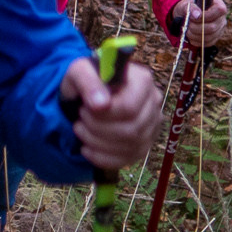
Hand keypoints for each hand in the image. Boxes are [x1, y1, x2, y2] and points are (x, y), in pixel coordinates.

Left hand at [62, 55, 161, 170]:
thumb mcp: (78, 72)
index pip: (129, 108)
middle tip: (80, 119)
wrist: (86, 94)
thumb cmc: (85, 80)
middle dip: (97, 128)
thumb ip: (88, 82)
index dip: (103, 114)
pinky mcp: (144, 145)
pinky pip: (127, 160)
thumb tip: (101, 104)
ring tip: (80, 129)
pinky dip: (101, 158)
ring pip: (130, 147)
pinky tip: (86, 148)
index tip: (84, 108)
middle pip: (131, 130)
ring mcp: (152, 126)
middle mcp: (154, 103)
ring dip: (96, 142)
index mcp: (142, 81)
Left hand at [169, 0, 229, 46]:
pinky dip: (196, 41)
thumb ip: (191, 8)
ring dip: (194, 35)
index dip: (206, 15)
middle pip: (213, 27)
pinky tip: (190, 36)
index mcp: (218, 5)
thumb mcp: (186, 4)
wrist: (187, 15)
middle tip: (187, 24)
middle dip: (196, 27)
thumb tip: (196, 15)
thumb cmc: (188, 8)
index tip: (193, 17)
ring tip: (186, 30)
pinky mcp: (215, 38)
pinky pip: (207, 43)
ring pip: (209, 37)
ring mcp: (220, 29)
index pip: (220, 10)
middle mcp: (221, 18)